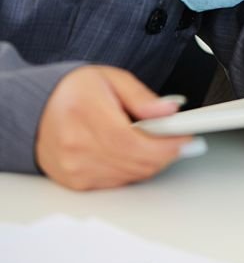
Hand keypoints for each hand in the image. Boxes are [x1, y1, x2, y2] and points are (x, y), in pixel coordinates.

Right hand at [36, 65, 196, 189]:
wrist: (37, 109)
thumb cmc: (75, 90)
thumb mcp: (111, 79)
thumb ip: (142, 96)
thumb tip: (169, 111)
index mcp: (86, 113)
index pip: (133, 141)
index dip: (165, 144)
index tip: (186, 138)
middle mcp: (77, 145)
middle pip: (134, 162)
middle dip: (166, 154)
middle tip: (183, 142)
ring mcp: (74, 168)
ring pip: (129, 176)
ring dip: (152, 164)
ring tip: (163, 145)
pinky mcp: (75, 182)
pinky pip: (116, 183)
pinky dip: (133, 171)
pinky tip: (139, 154)